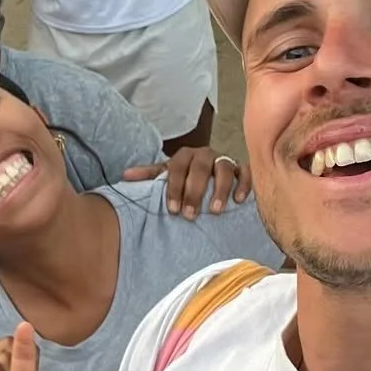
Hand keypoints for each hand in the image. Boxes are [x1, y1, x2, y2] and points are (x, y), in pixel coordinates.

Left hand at [125, 148, 251, 218]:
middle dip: (194, 192)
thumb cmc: (186, 177)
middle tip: (190, 215)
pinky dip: (244, 184)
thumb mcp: (167, 175)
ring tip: (214, 211)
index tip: (172, 209)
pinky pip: (246, 172)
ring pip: (225, 168)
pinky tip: (239, 200)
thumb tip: (124, 176)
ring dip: (220, 189)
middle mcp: (205, 154)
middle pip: (200, 168)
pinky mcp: (242, 168)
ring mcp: (225, 159)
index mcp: (184, 155)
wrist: (211, 172)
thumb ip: (149, 175)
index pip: (177, 168)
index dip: (174, 188)